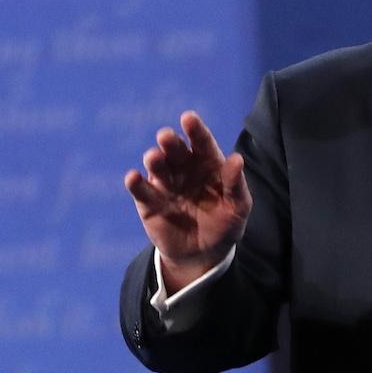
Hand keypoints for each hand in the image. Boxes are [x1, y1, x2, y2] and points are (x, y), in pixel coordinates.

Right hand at [124, 111, 250, 287]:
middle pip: (175, 150)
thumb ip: (235, 184)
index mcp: (207, 164)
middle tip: (166, 137)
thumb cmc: (225, 225)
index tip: (188, 118)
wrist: (203, 255)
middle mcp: (183, 168)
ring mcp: (165, 183)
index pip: (201, 143)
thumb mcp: (238, 207)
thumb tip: (236, 159)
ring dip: (154, 159)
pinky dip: (135, 182)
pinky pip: (140, 190)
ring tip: (154, 157)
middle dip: (170, 142)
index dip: (195, 130)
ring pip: (156, 165)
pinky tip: (134, 178)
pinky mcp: (148, 201)